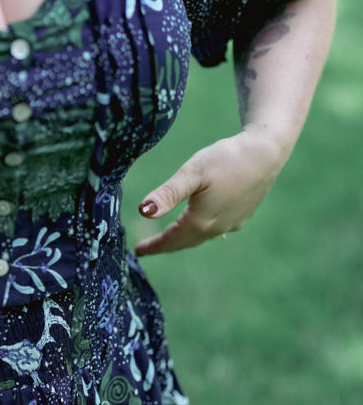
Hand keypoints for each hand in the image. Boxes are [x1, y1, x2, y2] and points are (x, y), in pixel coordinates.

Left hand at [134, 126, 286, 255]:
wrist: (267, 152)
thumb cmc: (227, 159)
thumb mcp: (191, 173)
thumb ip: (167, 194)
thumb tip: (143, 212)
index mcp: (201, 221)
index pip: (172, 240)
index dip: (154, 246)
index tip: (137, 252)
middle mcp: (218, 227)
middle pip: (186, 242)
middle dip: (166, 245)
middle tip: (148, 248)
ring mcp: (233, 222)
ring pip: (202, 236)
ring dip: (184, 238)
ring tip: (171, 238)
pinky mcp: (244, 213)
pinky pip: (217, 229)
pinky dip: (202, 230)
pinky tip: (203, 225)